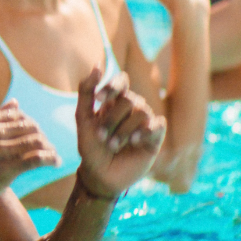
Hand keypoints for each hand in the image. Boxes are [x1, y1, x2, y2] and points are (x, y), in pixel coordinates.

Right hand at [0, 102, 58, 217]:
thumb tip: (15, 102)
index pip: (20, 115)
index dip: (31, 126)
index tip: (36, 137)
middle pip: (31, 126)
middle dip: (42, 137)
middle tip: (47, 149)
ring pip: (38, 140)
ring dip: (50, 148)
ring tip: (53, 157)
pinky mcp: (7, 169)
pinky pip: (38, 158)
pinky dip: (51, 159)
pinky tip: (55, 164)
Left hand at [75, 68, 164, 198]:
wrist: (100, 175)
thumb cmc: (90, 146)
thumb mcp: (82, 118)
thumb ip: (86, 92)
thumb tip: (97, 65)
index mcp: (115, 102)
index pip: (121, 81)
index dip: (112, 87)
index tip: (99, 100)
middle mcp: (132, 109)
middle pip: (129, 100)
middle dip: (112, 118)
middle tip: (101, 136)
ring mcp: (144, 123)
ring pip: (142, 112)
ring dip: (124, 130)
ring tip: (113, 145)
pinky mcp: (155, 138)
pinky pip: (158, 125)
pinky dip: (146, 131)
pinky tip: (134, 142)